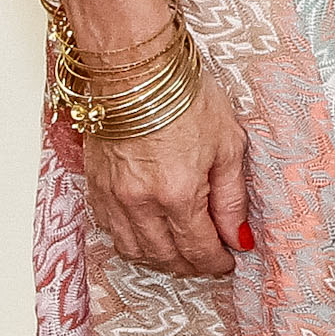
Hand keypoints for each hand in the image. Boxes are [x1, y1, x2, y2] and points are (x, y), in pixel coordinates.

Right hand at [83, 81, 248, 276]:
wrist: (136, 69)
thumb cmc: (186, 96)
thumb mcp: (228, 144)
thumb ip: (232, 197)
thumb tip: (238, 236)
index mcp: (178, 194)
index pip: (197, 248)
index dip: (215, 262)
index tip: (229, 262)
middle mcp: (140, 204)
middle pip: (164, 256)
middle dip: (190, 265)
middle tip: (209, 261)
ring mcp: (113, 197)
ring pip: (135, 250)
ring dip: (160, 259)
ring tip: (182, 254)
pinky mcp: (96, 187)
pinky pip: (112, 231)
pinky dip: (133, 241)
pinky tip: (150, 235)